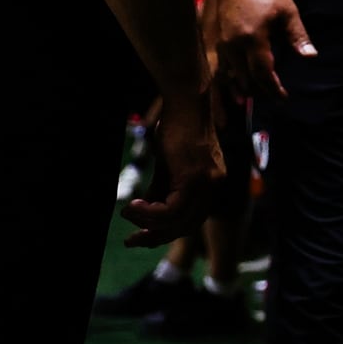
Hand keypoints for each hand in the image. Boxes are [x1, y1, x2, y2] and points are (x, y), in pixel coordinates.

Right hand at [121, 90, 223, 247]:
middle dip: (157, 236)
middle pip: (187, 226)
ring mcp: (208, 182)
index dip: (166, 233)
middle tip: (131, 240)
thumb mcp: (168, 166)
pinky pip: (172, 209)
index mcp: (212, 184)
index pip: (192, 220)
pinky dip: (150, 213)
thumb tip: (146, 214)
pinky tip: (133, 206)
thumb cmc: (176, 129)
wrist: (186, 103)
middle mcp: (214, 186)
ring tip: (128, 212)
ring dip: (148, 222)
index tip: (141, 237)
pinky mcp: (195, 177)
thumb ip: (162, 190)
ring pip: (178, 220)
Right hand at [215, 0, 315, 98]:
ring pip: (229, 77)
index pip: (262, 72)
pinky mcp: (216, 42)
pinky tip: (235, 90)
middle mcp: (233, 45)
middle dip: (259, 91)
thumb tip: (310, 56)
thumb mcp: (288, 12)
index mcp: (253, 38)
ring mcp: (222, 45)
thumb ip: (298, 36)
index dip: (272, 88)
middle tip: (274, 98)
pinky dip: (228, 81)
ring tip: (254, 100)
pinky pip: (220, 68)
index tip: (283, 97)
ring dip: (242, 89)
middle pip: (245, 79)